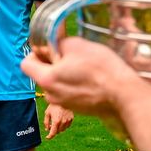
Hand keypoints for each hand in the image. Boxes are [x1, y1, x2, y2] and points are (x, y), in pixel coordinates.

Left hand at [21, 37, 135, 116]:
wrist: (124, 95)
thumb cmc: (101, 69)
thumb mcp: (77, 45)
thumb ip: (57, 42)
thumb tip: (52, 42)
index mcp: (46, 79)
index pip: (25, 64)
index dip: (35, 52)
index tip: (50, 47)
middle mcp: (50, 95)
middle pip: (42, 73)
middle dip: (53, 62)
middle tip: (72, 55)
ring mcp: (63, 104)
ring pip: (56, 82)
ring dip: (65, 73)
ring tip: (85, 67)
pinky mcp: (77, 108)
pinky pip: (69, 91)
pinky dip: (75, 83)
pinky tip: (91, 78)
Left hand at [43, 103, 72, 138]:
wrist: (62, 98)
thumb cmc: (53, 105)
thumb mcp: (47, 113)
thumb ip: (46, 122)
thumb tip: (47, 129)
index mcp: (56, 121)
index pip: (53, 133)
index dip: (50, 136)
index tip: (47, 137)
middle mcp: (63, 122)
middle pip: (58, 132)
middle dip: (54, 130)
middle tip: (50, 126)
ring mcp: (68, 120)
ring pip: (63, 129)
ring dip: (59, 128)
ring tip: (56, 122)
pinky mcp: (71, 118)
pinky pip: (67, 125)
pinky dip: (64, 125)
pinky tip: (61, 120)